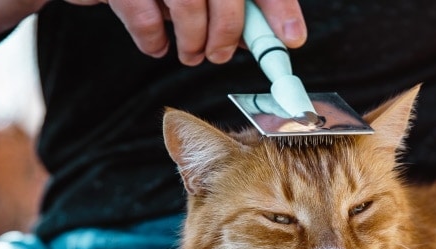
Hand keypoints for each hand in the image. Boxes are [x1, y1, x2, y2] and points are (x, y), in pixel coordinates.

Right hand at [63, 0, 306, 65]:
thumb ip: (231, 3)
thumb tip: (258, 37)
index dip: (279, 8)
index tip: (292, 39)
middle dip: (227, 34)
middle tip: (220, 56)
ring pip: (187, 5)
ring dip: (193, 41)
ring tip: (191, 54)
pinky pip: (144, 16)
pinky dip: (153, 39)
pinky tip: (157, 45)